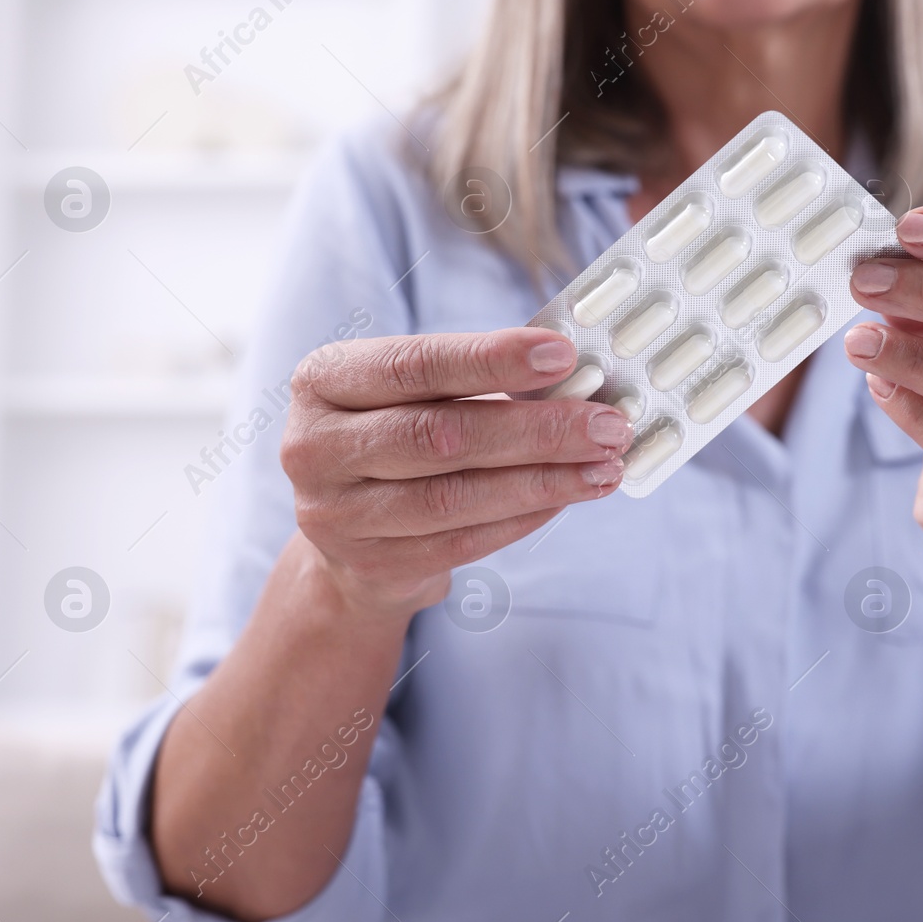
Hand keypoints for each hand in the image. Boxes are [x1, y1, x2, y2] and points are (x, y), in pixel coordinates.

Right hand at [280, 329, 631, 617]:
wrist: (347, 535)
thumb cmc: (399, 435)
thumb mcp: (414, 394)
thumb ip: (475, 381)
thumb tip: (574, 377)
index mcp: (323, 381)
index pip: (413, 365)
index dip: (490, 360)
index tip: (564, 355)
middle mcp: (314, 447)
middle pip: (440, 436)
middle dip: (537, 429)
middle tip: (608, 425)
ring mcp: (336, 515)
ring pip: (454, 497)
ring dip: (543, 480)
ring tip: (604, 466)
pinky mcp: (371, 566)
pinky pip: (462, 542)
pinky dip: (524, 517)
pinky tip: (568, 497)